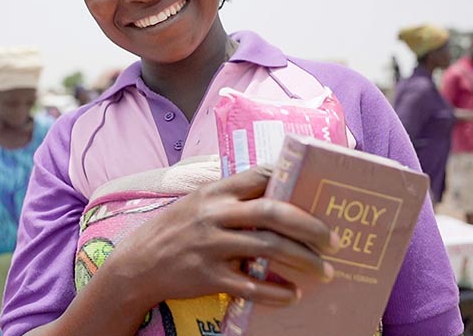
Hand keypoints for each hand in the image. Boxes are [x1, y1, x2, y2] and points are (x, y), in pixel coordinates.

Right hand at [105, 166, 338, 308]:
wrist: (137, 263)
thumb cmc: (176, 229)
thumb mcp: (199, 202)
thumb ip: (232, 198)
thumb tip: (277, 196)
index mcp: (216, 191)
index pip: (260, 175)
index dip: (292, 180)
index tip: (319, 191)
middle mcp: (215, 214)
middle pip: (272, 212)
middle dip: (310, 226)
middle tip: (334, 241)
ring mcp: (210, 245)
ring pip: (267, 248)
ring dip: (303, 260)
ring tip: (325, 272)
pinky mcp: (207, 276)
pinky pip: (249, 285)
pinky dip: (275, 292)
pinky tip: (292, 296)